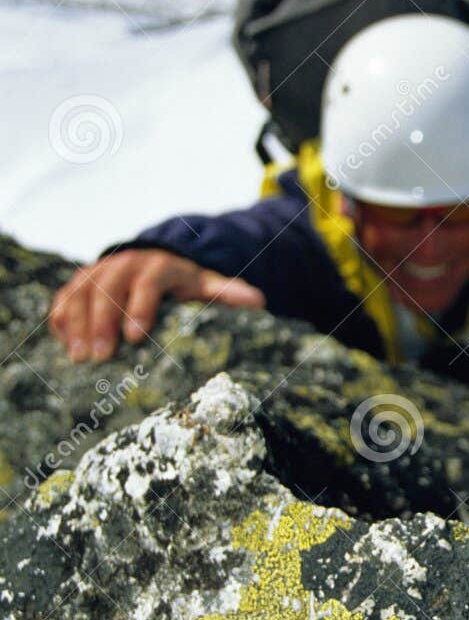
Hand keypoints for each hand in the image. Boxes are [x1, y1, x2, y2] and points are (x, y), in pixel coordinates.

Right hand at [49, 249, 265, 363]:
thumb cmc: (185, 283)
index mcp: (160, 265)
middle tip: (101, 356)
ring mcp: (100, 270)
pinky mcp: (81, 281)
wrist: (157, 261)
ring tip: (78, 358)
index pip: (148, 282)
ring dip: (76, 323)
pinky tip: (64, 345)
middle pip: (108, 288)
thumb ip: (227, 293)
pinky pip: (64, 297)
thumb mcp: (206, 285)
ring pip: (81, 291)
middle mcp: (126, 263)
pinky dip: (60, 318)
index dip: (140, 307)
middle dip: (101, 322)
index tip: (135, 337)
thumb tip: (258, 301)